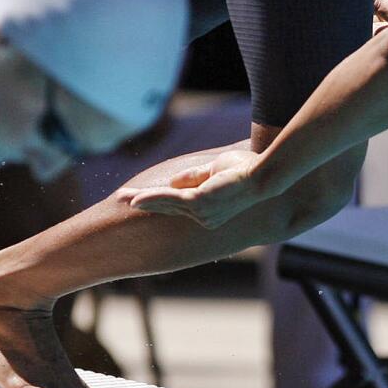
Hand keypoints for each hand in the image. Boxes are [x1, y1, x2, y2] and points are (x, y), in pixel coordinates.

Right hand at [119, 148, 265, 228]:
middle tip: (121, 201)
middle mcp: (204, 217)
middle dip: (144, 202)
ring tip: (122, 198)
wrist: (266, 175)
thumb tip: (174, 180)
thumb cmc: (246, 170)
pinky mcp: (200, 202)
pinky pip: (170, 197)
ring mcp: (201, 212)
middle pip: (167, 207)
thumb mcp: (216, 170)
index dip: (158, 199)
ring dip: (143, 199)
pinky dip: (152, 197)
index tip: (138, 199)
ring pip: (166, 201)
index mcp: (208, 211)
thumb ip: (196, 176)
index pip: (178, 204)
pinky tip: (135, 199)